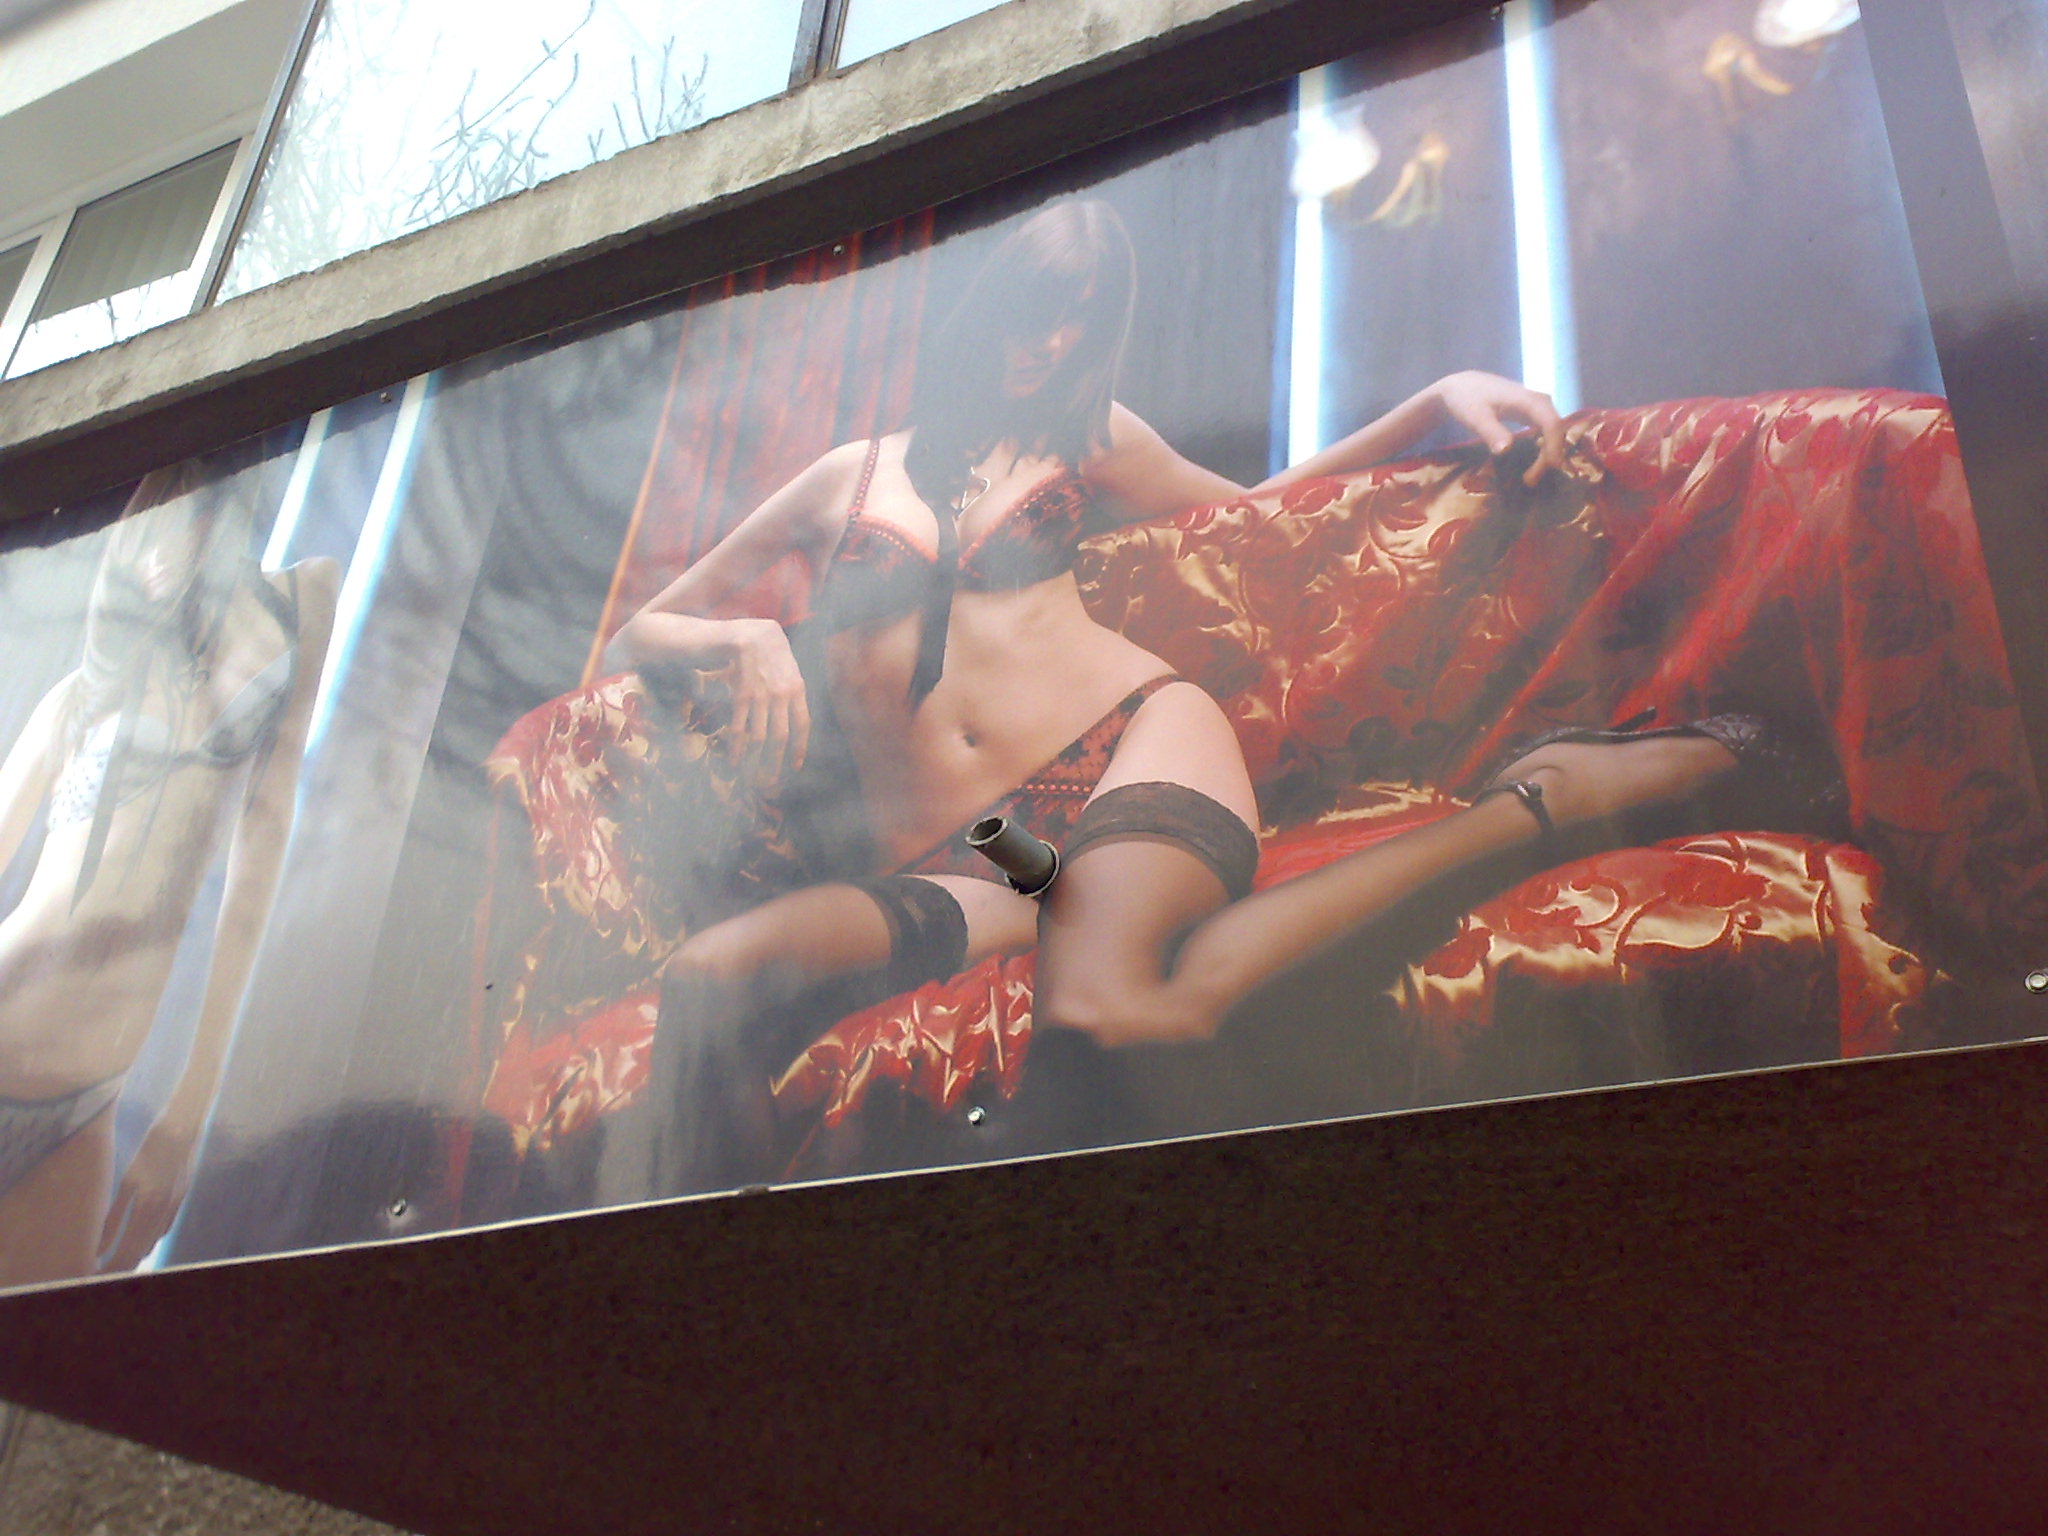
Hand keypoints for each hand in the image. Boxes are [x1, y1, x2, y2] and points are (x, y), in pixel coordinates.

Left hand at [97, 1117, 198, 1271]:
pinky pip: (163, 1228)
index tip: (96, 1276)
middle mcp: (164, 1212)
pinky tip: (140, 1239)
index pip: (129, 1250)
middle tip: (103, 1274)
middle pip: (141, 1251)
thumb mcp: (128, 1181)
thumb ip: (115, 1216)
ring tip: (117, 1261)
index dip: (113, 1267)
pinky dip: (149, 1239)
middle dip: (123, 1266)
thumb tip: (99, 1247)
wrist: (183, 1129)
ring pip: (153, 1241)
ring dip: (135, 1254)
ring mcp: (175, 1206)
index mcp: (149, 1207)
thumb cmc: (150, 1149)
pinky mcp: (180, 1198)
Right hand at [722, 619, 809, 785]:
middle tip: (770, 784)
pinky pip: (739, 727)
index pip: (803, 725)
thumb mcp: (785, 666)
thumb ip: (790, 689)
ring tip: (751, 779)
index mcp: (797, 688)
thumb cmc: (766, 648)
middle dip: (775, 764)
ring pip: (760, 737)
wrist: (746, 630)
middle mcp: (783, 694)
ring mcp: (762, 695)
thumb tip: (791, 716)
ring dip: (755, 762)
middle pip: (781, 737)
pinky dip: (736, 748)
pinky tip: (734, 762)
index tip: (795, 768)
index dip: (799, 749)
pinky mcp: (742, 694)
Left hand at [1432, 371, 1564, 484]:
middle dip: (1549, 456)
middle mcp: (1539, 401)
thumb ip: (1491, 431)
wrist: (1461, 386)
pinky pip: (1546, 431)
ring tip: (1530, 478)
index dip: (1554, 446)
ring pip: (1553, 432)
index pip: (1551, 423)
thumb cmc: (1467, 399)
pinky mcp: (1533, 413)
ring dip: (1546, 455)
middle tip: (1530, 481)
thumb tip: (1506, 449)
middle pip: (1556, 430)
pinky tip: (1532, 465)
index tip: (1550, 468)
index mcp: (1528, 399)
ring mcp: (1538, 406)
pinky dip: (1542, 449)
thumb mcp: (1475, 416)